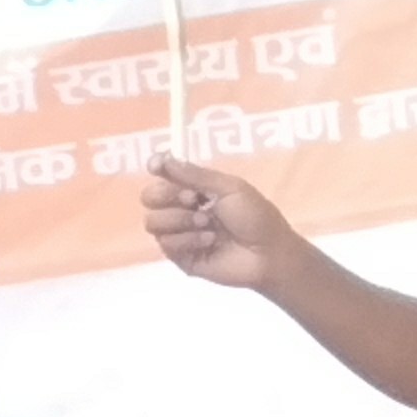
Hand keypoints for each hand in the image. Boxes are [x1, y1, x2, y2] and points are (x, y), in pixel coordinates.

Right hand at [145, 158, 298, 298]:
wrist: (267, 253)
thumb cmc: (254, 216)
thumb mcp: (228, 187)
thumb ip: (194, 175)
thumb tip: (162, 158)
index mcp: (195, 190)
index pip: (163, 177)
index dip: (157, 168)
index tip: (156, 165)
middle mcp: (183, 211)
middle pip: (149, 198)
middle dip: (166, 196)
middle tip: (192, 199)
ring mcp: (181, 236)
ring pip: (153, 222)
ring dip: (180, 219)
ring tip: (206, 223)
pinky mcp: (181, 259)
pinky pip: (166, 245)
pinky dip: (188, 240)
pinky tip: (209, 240)